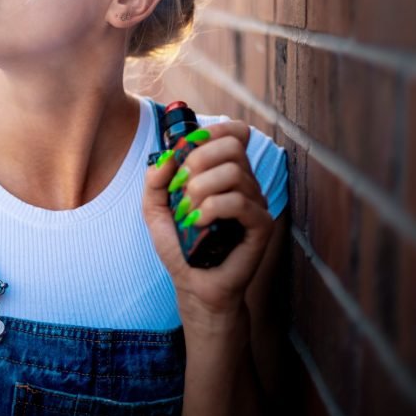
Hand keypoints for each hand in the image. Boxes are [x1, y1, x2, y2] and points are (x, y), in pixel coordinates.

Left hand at [141, 120, 273, 325]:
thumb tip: (167, 157)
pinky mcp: (260, 226)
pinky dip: (212, 208)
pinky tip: (198, 223)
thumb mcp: (155, 208)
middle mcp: (244, 184)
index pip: (235, 133)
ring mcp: (255, 204)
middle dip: (199, 159)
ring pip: (233, 173)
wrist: (193, 284)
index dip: (213, 131)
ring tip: (188, 213)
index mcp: (225, 173)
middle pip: (232, 146)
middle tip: (181, 187)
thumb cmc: (180, 245)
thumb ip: (155, 179)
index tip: (189, 147)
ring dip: (200, 189)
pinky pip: (240, 202)